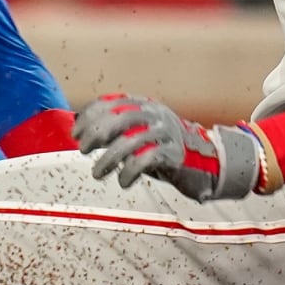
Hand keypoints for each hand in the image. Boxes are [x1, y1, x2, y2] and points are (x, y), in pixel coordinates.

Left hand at [72, 94, 262, 201]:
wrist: (208, 162)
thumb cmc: (166, 148)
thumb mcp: (139, 134)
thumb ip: (115, 130)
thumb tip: (80, 127)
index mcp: (144, 105)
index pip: (112, 102)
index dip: (91, 115)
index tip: (76, 132)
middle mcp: (155, 114)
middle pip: (119, 118)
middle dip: (96, 134)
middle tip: (83, 150)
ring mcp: (166, 132)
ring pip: (130, 141)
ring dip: (109, 159)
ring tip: (98, 173)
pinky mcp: (174, 153)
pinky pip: (146, 159)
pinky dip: (129, 171)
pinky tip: (123, 181)